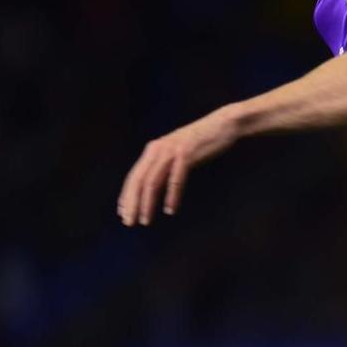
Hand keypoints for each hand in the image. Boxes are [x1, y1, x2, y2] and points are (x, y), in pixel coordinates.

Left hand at [117, 106, 242, 225]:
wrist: (223, 124)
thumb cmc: (203, 141)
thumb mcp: (178, 153)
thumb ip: (166, 164)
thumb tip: (157, 182)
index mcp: (154, 150)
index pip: (134, 176)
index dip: (126, 195)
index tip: (123, 213)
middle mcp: (157, 149)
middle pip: (138, 180)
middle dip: (131, 203)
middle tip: (128, 222)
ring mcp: (171, 151)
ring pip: (152, 181)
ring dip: (147, 203)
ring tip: (145, 220)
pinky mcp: (186, 154)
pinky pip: (175, 179)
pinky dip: (172, 196)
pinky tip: (170, 210)